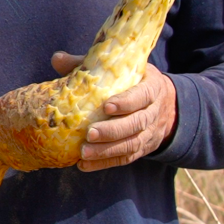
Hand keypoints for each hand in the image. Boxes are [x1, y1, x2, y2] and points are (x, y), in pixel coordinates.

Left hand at [51, 52, 177, 170]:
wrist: (165, 104)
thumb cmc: (133, 82)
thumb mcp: (120, 70)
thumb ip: (90, 65)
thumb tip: (57, 59)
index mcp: (151, 88)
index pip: (142, 96)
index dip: (126, 102)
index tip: (107, 106)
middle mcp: (153, 112)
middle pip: (136, 124)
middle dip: (113, 131)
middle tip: (90, 134)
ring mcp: (149, 133)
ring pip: (131, 144)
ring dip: (107, 151)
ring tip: (84, 153)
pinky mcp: (141, 149)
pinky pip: (125, 158)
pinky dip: (105, 163)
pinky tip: (84, 165)